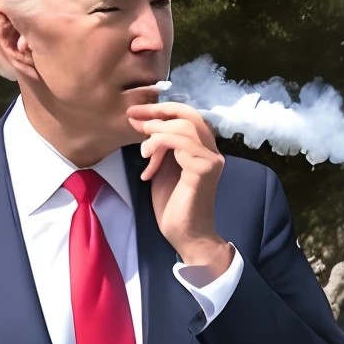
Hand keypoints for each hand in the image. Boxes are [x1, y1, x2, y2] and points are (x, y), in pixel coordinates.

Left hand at [124, 101, 233, 277]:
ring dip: (156, 133)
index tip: (135, 112)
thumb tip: (142, 122)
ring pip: (184, 126)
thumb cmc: (173, 206)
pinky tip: (148, 159)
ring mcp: (211, 159)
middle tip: (132, 117)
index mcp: (202, 148)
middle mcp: (211, 150)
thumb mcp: (161, 167)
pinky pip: (181, 142)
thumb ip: (158, 146)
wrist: (186, 235)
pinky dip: (159, 144)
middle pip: (188, 113)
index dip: (160, 108)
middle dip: (156, 112)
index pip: (186, 115)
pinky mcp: (205, 169)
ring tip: (143, 150)